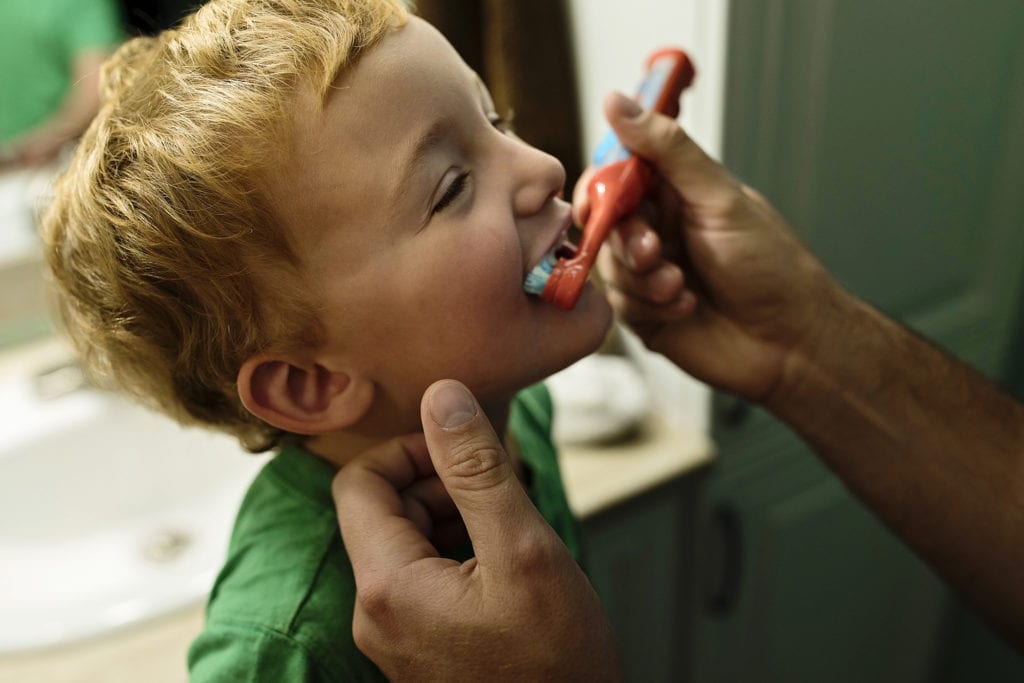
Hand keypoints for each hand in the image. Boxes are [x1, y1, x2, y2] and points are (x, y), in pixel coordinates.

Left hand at [333, 379, 621, 680]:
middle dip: (441, 484)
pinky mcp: (421, 647)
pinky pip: (424, 578)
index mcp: (387, 586)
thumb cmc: (556, 669)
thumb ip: (477, 470)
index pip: (357, 483)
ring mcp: (397, 634)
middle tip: (503, 491)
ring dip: (456, 517)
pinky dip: (461, 552)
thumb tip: (442, 399)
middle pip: (382, 510)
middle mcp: (377, 613)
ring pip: (407, 542)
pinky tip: (507, 563)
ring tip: (512, 531)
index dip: (409, 451)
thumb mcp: (523, 551)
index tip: (462, 452)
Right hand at [577, 92, 841, 401]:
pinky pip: (621, 305)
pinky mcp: (646, 314)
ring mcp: (650, 273)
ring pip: (609, 268)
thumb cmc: (769, 264)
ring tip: (681, 288)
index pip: (614, 176)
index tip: (595, 203)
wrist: (790, 340)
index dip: (598, 189)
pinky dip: (652, 307)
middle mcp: (658, 230)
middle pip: (605, 224)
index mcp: (674, 194)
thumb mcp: (718, 197)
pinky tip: (687, 309)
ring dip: (644, 280)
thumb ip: (666, 150)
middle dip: (627, 242)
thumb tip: (618, 101)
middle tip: (655, 254)